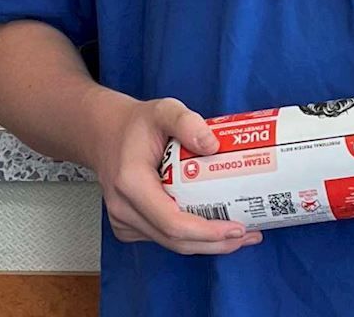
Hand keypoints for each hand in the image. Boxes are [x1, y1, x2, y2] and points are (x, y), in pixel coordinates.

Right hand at [92, 94, 262, 254]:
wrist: (106, 133)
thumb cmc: (135, 124)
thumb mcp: (164, 110)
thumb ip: (187, 122)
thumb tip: (213, 145)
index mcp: (131, 182)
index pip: (172, 222)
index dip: (207, 232)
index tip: (236, 228)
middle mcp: (124, 208)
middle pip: (175, 241)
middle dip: (215, 243)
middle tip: (247, 234)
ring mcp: (124, 221)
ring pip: (170, 243)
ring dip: (206, 243)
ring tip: (239, 234)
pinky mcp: (130, 226)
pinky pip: (164, 237)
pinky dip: (190, 237)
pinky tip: (213, 226)